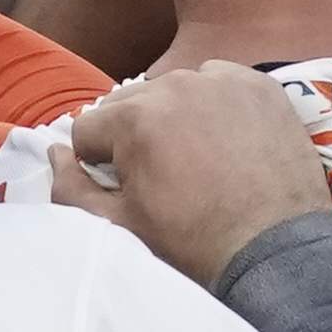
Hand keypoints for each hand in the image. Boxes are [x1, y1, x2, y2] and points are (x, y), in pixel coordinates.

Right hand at [51, 61, 331, 285]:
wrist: (276, 251)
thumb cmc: (193, 243)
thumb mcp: (117, 226)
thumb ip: (70, 188)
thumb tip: (55, 153)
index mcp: (134, 117)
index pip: (86, 129)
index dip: (95, 163)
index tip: (121, 188)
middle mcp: (176, 84)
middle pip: (128, 104)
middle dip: (131, 135)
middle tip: (158, 176)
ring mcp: (223, 80)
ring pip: (173, 90)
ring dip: (172, 116)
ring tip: (193, 158)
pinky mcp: (260, 86)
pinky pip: (218, 83)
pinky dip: (213, 105)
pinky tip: (225, 140)